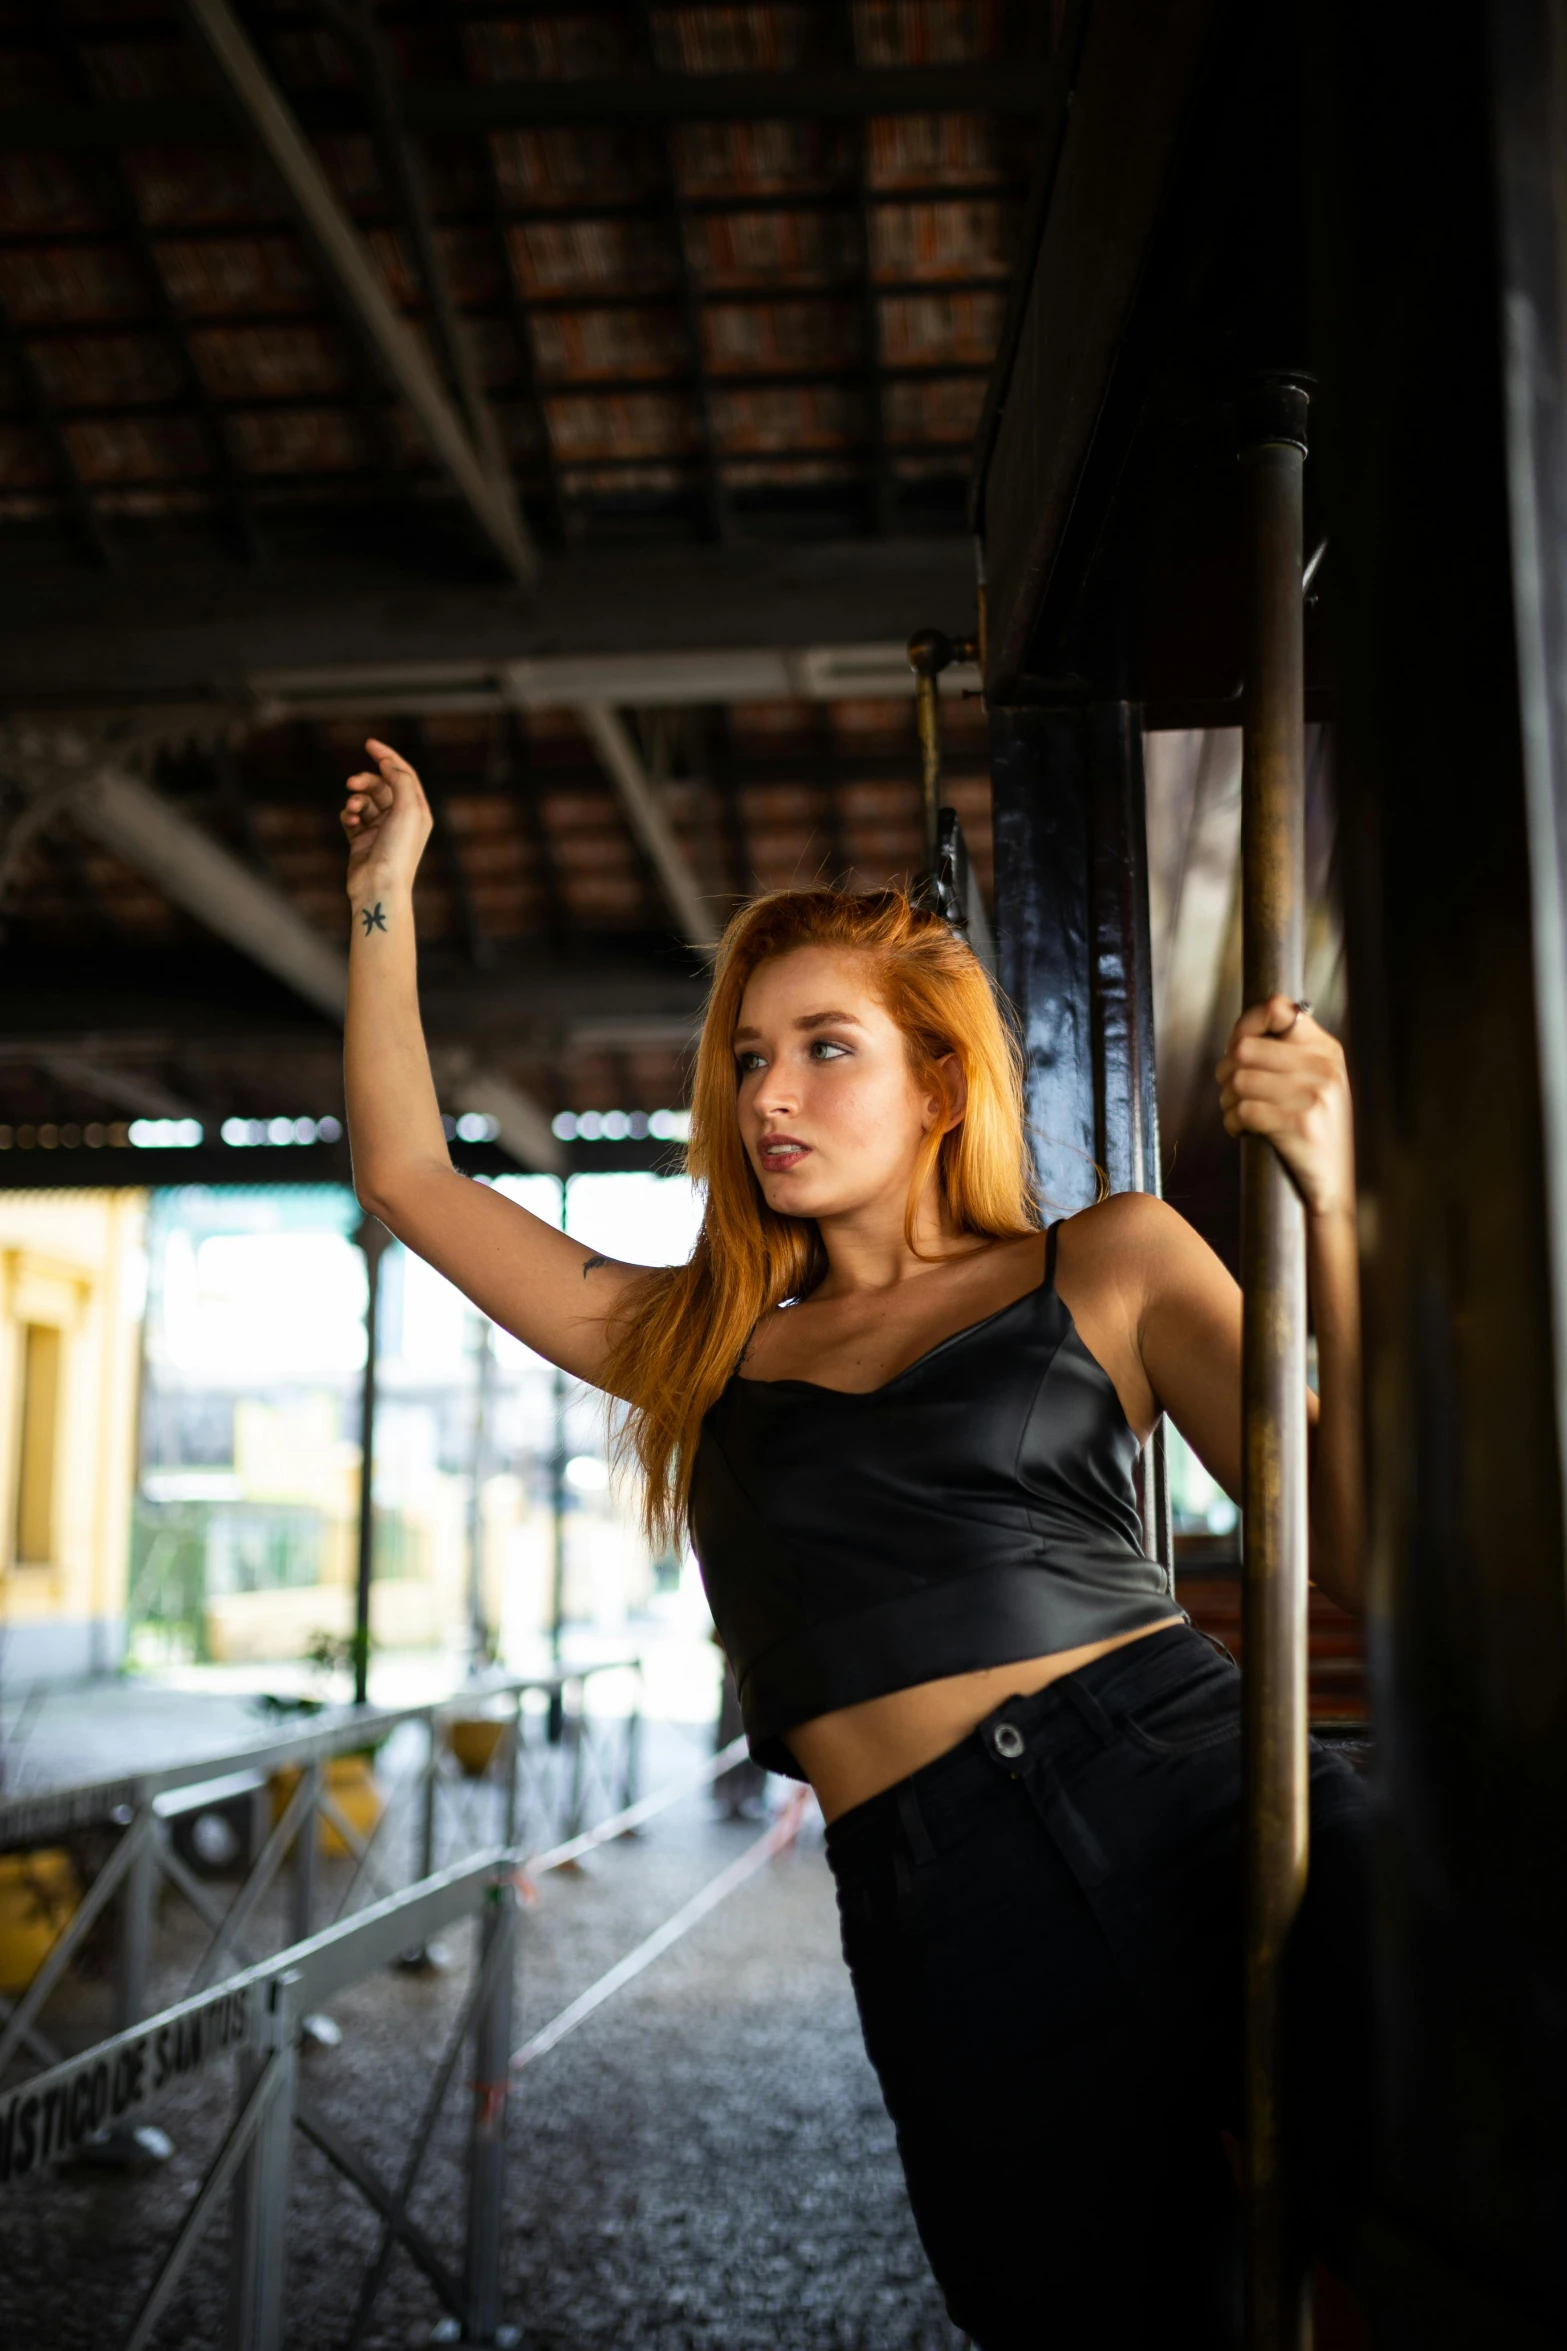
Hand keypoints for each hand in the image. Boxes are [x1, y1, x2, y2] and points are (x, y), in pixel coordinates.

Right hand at [341, 738, 432, 903]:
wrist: (380, 886)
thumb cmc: (398, 850)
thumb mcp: (408, 809)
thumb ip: (400, 780)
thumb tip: (389, 764)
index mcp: (417, 810)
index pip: (403, 774)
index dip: (388, 756)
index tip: (369, 744)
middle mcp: (401, 819)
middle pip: (380, 785)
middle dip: (365, 781)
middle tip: (352, 783)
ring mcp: (380, 829)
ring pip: (364, 800)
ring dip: (355, 799)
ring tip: (352, 808)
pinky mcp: (361, 840)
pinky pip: (351, 816)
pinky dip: (348, 813)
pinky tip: (349, 819)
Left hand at [1216, 996, 1354, 1219]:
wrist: (1333, 1183)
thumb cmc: (1314, 1130)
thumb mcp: (1315, 1082)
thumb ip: (1288, 1054)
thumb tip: (1239, 1034)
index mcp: (1326, 1050)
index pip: (1277, 1009)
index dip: (1245, 1024)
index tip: (1236, 1048)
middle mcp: (1323, 1068)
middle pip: (1245, 1048)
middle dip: (1225, 1071)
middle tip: (1230, 1090)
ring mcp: (1313, 1096)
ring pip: (1239, 1080)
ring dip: (1226, 1100)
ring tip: (1236, 1112)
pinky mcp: (1299, 1125)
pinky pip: (1243, 1110)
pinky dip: (1232, 1122)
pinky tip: (1241, 1130)